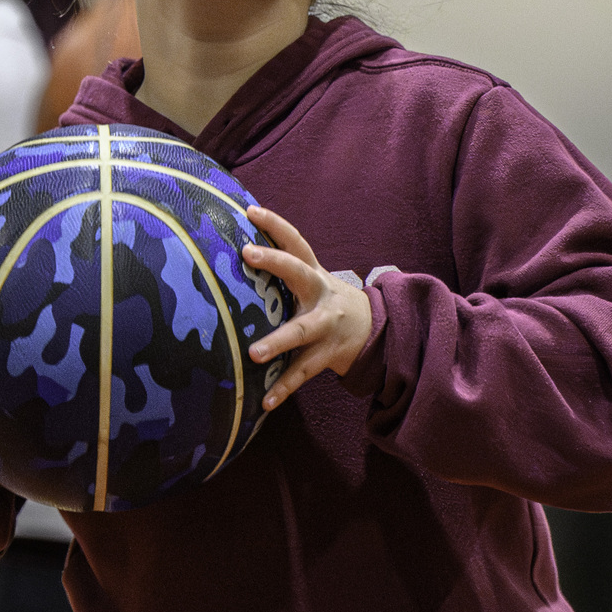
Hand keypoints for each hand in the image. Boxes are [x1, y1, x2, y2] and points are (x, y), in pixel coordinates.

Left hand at [242, 204, 373, 411]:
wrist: (375, 332)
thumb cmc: (325, 302)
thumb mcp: (311, 281)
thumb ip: (283, 270)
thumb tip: (236, 251)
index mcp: (314, 274)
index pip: (295, 241)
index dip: (275, 224)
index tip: (250, 210)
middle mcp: (320, 295)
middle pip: (299, 273)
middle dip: (275, 262)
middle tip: (247, 253)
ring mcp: (325, 326)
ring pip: (301, 332)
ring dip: (278, 343)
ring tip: (253, 354)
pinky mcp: (326, 355)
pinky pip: (302, 373)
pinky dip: (282, 389)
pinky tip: (263, 402)